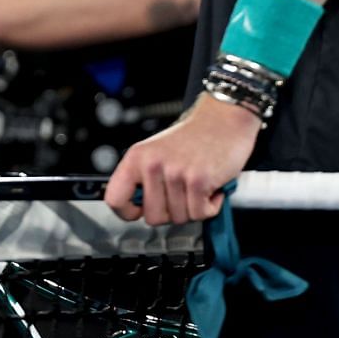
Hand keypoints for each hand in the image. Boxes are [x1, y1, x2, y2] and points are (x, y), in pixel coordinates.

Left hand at [103, 93, 260, 225]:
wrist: (224, 118)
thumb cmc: (194, 137)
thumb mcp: (157, 152)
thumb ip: (143, 179)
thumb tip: (136, 208)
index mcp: (137, 157)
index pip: (114, 198)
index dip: (128, 212)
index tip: (140, 210)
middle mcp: (152, 165)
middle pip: (152, 218)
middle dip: (171, 212)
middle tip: (182, 193)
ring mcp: (175, 173)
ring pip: (179, 219)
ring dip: (193, 207)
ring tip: (198, 184)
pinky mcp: (199, 180)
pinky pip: (200, 215)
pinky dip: (210, 206)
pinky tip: (211, 186)